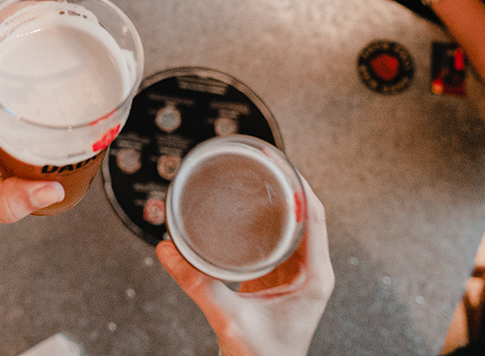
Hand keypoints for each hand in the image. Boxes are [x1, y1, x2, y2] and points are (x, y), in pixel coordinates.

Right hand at [156, 180, 333, 355]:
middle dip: (287, 189)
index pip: (317, 219)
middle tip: (264, 165)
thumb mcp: (229, 319)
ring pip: (294, 228)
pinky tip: (250, 213)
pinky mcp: (280, 282)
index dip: (303, 187)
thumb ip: (198, 284)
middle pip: (308, 217)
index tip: (283, 166)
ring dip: (278, 205)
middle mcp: (311, 274)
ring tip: (258, 181)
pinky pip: (279, 243)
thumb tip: (168, 250)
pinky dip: (267, 224)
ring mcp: (297, 278)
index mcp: (314, 279)